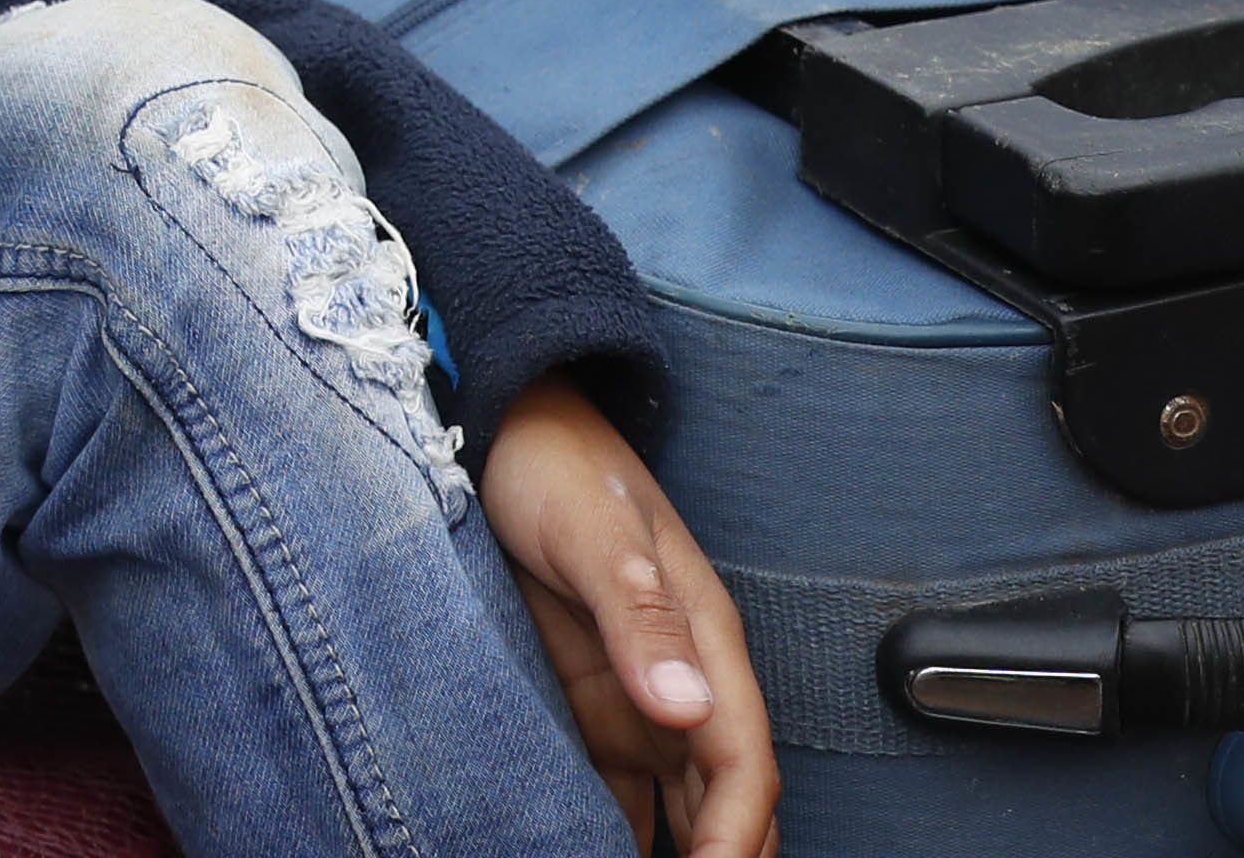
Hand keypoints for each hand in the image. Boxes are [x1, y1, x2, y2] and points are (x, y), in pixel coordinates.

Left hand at [480, 378, 774, 857]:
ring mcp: (637, 700)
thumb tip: (687, 706)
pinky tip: (588, 857)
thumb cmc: (555, 466)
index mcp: (704, 642)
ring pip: (679, 809)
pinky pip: (617, 793)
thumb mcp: (594, 532)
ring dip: (674, 854)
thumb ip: (639, 614)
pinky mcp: (589, 708)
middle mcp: (682, 683)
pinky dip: (616, 837)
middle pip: (724, 802)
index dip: (736, 836)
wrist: (500, 427)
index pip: (744, 764)